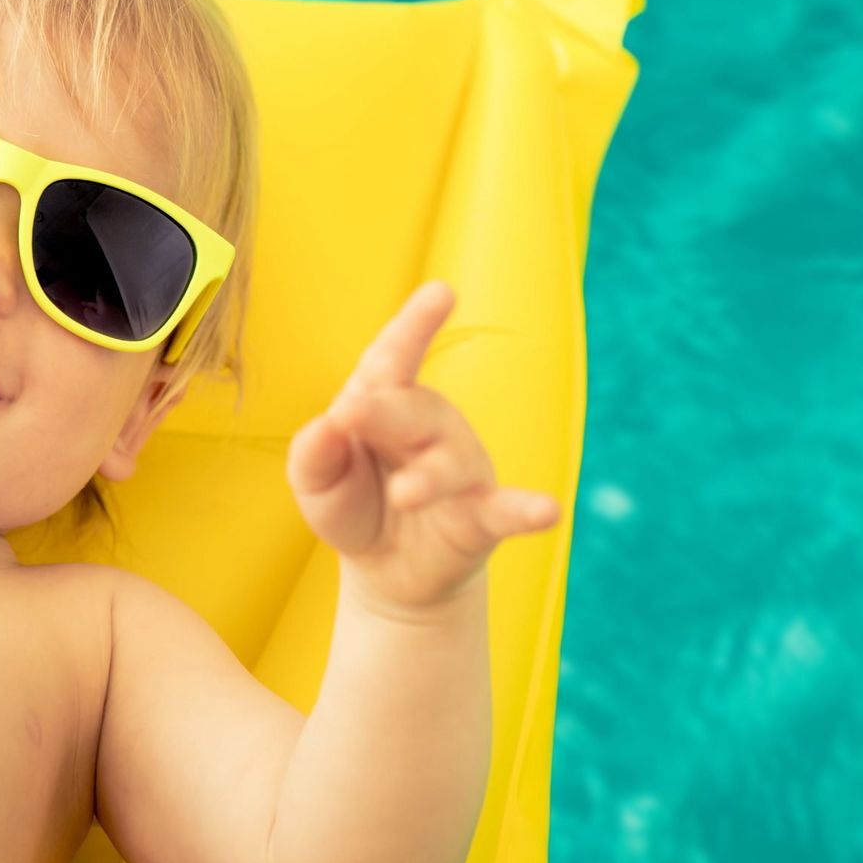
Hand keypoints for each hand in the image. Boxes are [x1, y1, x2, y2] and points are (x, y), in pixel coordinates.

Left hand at [285, 280, 562, 616]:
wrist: (389, 570)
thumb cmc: (354, 506)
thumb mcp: (318, 486)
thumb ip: (313, 457)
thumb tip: (325, 424)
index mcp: (384, 402)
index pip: (394, 358)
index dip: (414, 324)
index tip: (441, 291)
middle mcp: (430, 425)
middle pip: (410, 410)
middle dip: (382, 412)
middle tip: (349, 412)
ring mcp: (461, 467)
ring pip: (448, 463)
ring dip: (427, 478)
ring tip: (404, 494)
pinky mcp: (483, 515)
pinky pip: (508, 508)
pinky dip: (527, 508)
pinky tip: (549, 510)